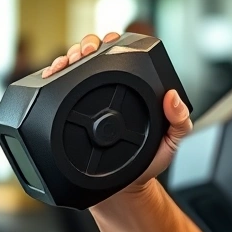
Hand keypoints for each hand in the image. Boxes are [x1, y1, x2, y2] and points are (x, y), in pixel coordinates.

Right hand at [40, 33, 192, 193]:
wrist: (120, 189)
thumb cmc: (147, 163)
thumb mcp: (171, 143)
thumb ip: (180, 122)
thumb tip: (174, 97)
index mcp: (134, 89)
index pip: (121, 55)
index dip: (113, 42)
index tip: (109, 43)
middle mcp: (109, 91)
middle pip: (93, 55)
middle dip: (85, 44)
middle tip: (84, 52)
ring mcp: (88, 101)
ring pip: (73, 68)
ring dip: (67, 57)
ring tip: (66, 62)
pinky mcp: (70, 114)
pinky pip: (57, 90)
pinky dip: (51, 78)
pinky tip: (51, 74)